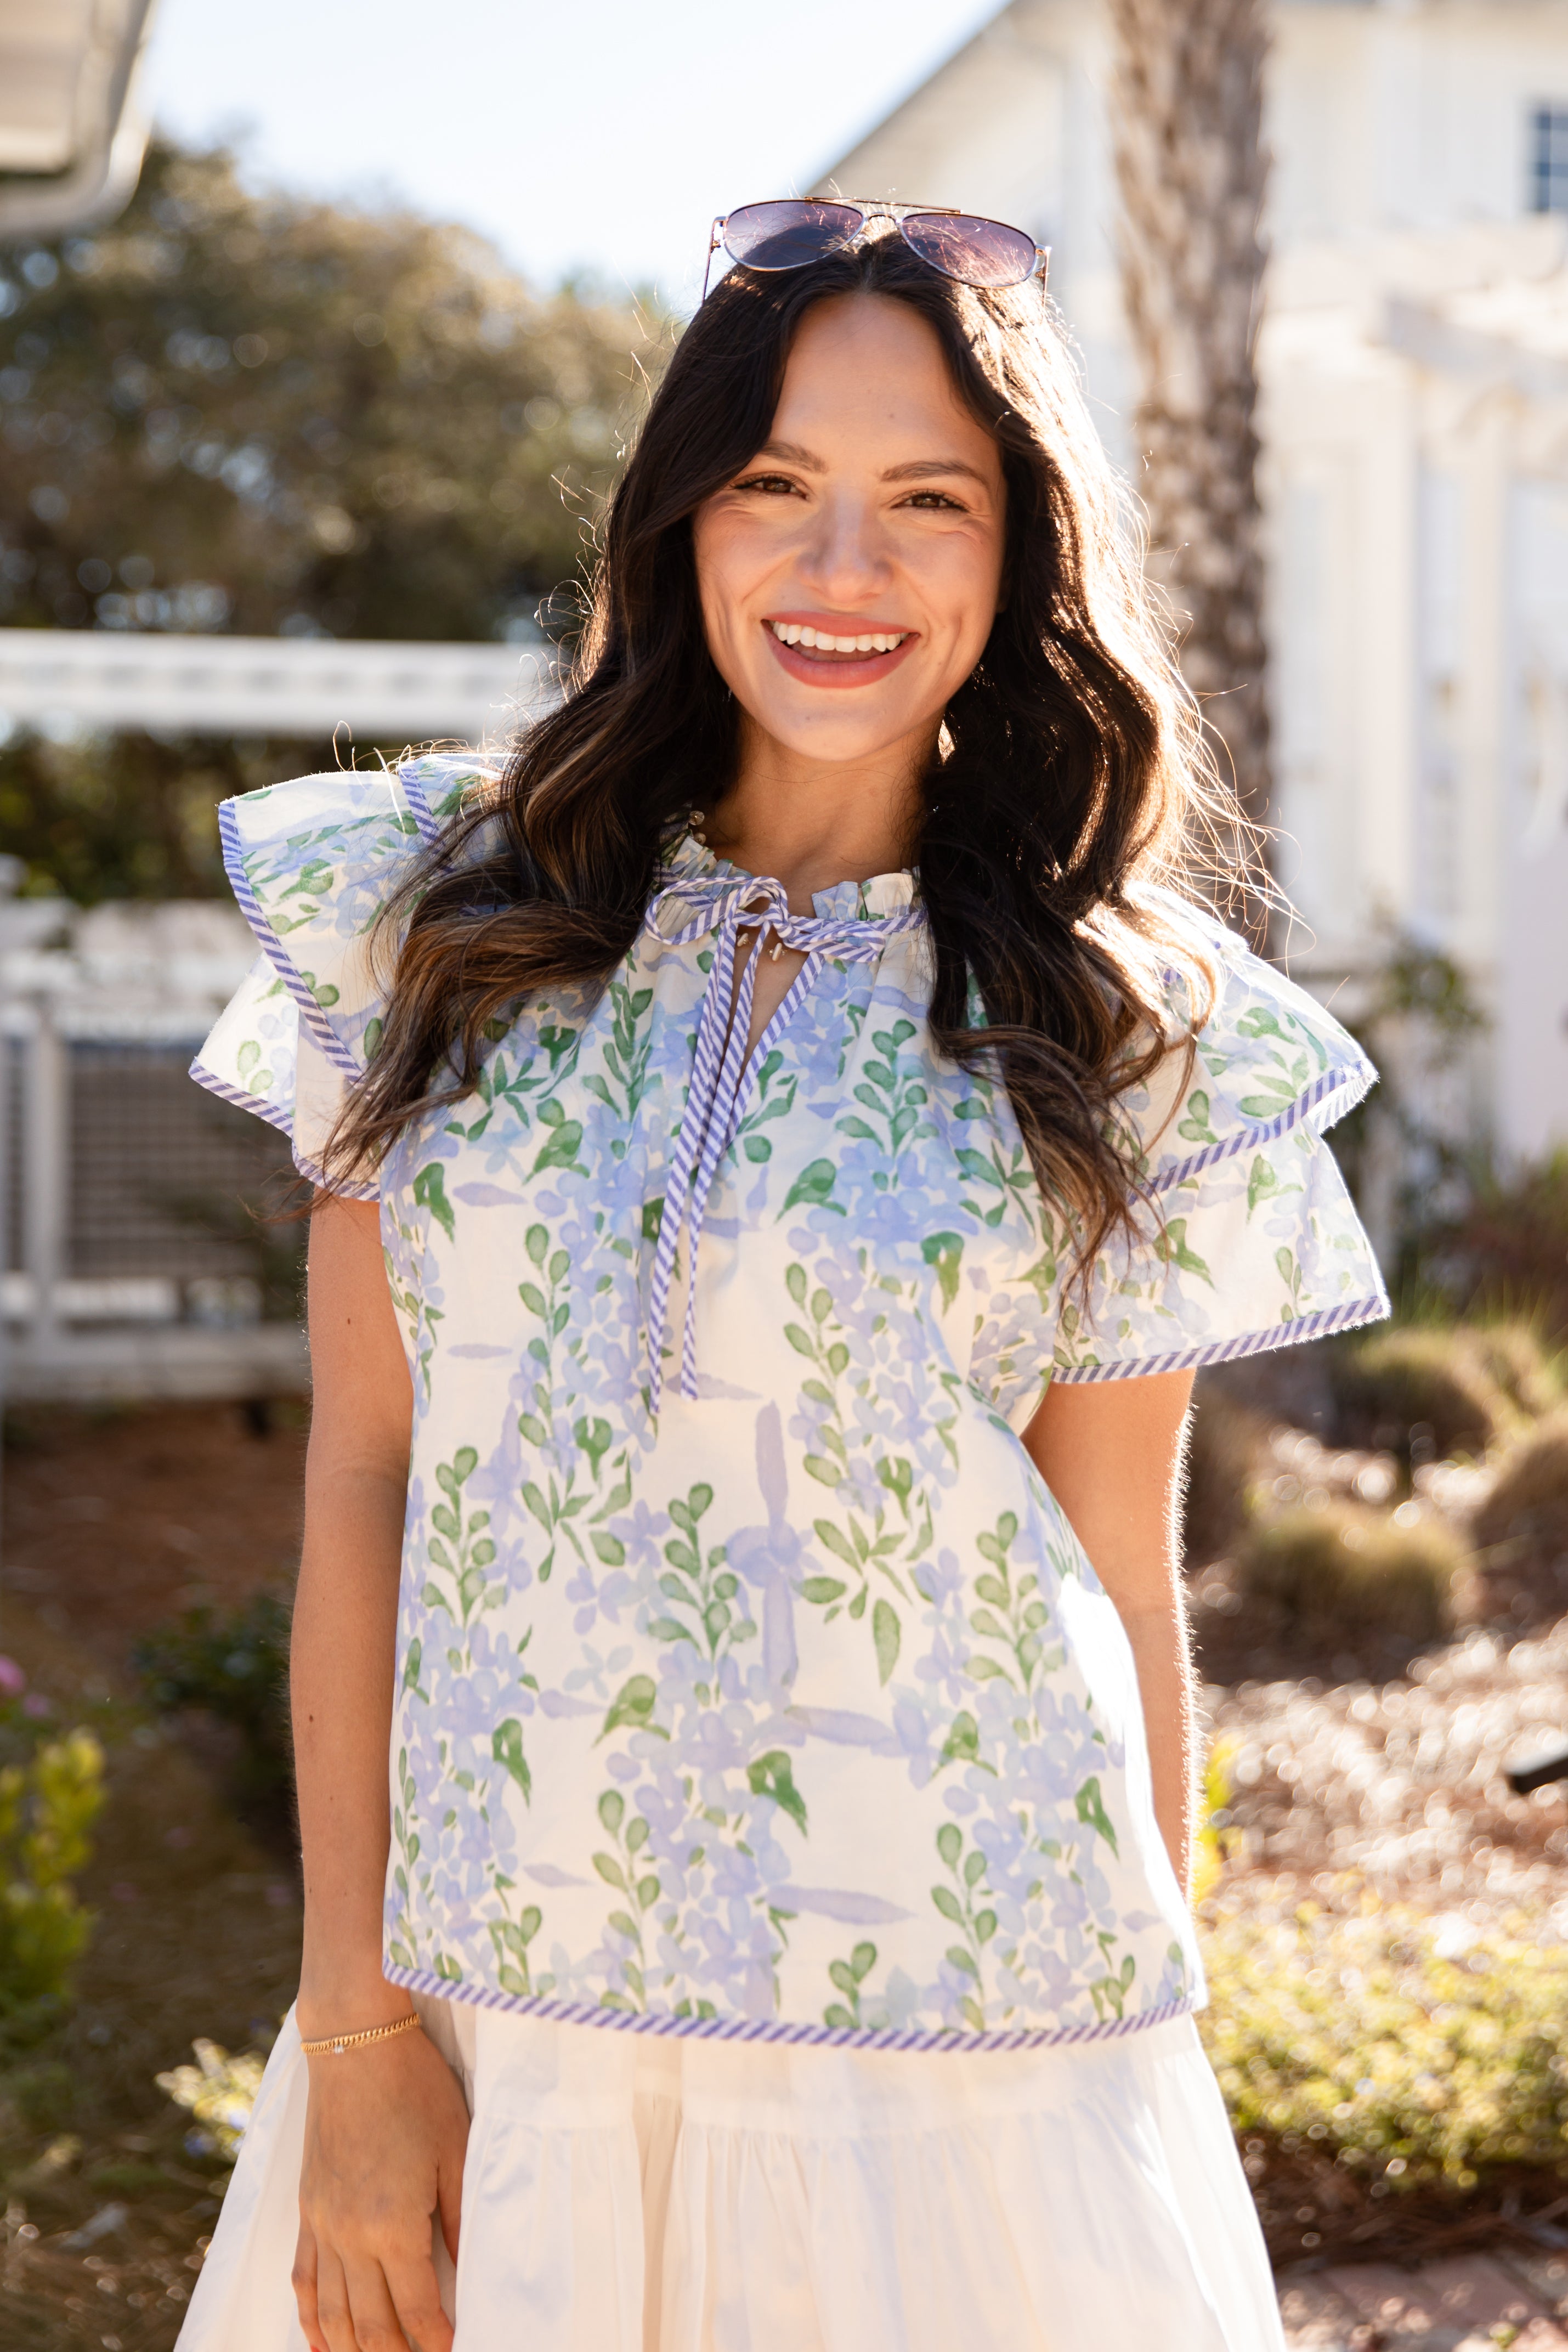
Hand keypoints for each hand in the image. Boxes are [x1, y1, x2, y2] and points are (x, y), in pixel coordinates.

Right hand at [293, 2022, 469, 2351]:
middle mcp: (349, 2236)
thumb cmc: (415, 2090)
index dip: (437, 2342)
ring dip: (352, 2351)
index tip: (455, 2351)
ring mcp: (321, 2226)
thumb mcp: (455, 2150)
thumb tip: (471, 2276)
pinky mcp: (306, 2210)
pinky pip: (303, 2281)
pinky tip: (321, 2344)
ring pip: (331, 2316)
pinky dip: (311, 2320)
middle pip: (369, 2327)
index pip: (416, 2312)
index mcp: (392, 2226)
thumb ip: (461, 2220)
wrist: (356, 2044)